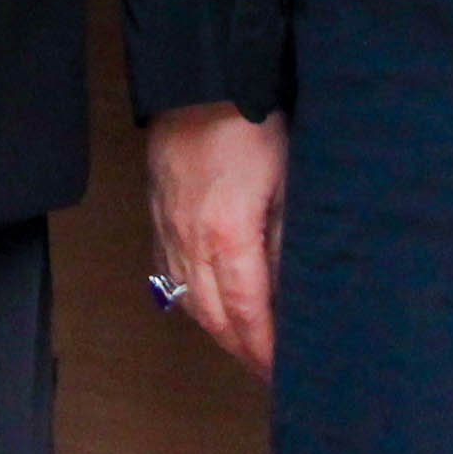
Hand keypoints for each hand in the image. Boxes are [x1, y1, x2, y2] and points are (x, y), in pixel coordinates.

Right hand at [143, 100, 286, 374]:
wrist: (198, 81)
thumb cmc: (250, 123)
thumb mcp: (289, 180)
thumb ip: (288, 240)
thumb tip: (294, 289)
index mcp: (228, 236)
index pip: (248, 315)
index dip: (265, 351)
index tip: (283, 373)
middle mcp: (191, 242)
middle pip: (215, 318)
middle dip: (243, 351)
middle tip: (269, 372)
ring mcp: (168, 229)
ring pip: (189, 301)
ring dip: (218, 331)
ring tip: (245, 347)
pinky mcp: (158, 215)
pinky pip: (169, 275)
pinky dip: (191, 300)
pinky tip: (209, 306)